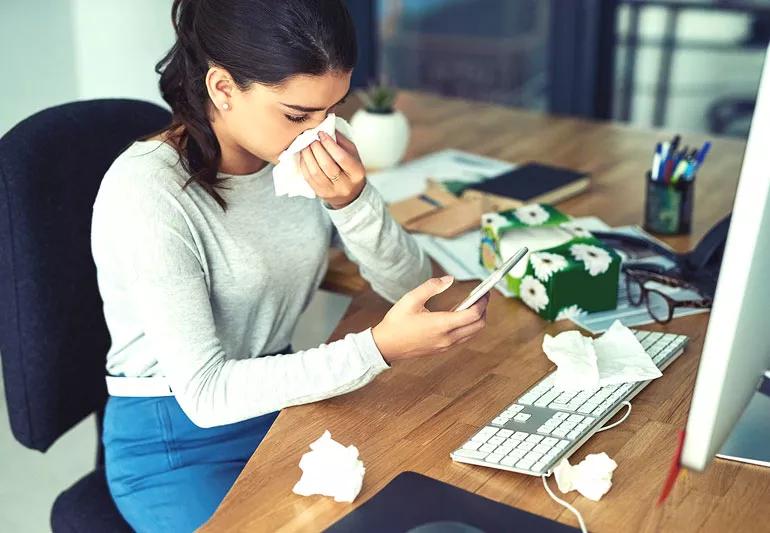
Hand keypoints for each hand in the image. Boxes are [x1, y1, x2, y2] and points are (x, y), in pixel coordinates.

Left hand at [299, 131, 365, 208]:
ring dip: (307, 156)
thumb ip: (341, 141)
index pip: (341, 157)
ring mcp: (332, 191)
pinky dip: (304, 164)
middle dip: (316, 149)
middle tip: (311, 138)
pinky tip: (303, 155)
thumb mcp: (352, 155)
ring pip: (315, 172)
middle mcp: (345, 184)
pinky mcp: (320, 194)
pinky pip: (309, 178)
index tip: (321, 133)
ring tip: (305, 145)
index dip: (329, 144)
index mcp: (357, 172)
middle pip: (327, 165)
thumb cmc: (350, 170)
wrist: (350, 195)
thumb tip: (326, 127)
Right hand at [372, 276, 489, 363]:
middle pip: (478, 325)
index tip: (484, 292)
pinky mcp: (442, 349)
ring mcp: (446, 345)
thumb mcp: (410, 299)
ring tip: (472, 304)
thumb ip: (431, 287)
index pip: (473, 315)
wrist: (385, 346)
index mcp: (441, 325)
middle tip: (482, 297)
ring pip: (472, 333)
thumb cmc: (396, 322)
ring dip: (477, 319)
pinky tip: (459, 315)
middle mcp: (447, 338)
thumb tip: (449, 279)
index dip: (482, 302)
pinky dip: (468, 326)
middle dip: (484, 310)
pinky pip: (463, 338)